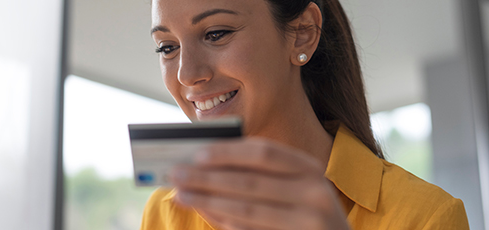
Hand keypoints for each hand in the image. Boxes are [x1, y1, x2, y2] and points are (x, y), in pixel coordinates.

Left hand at [169, 138, 349, 229]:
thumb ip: (255, 175)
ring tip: (181, 195)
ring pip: (247, 209)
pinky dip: (226, 224)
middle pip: (250, 181)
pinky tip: (206, 215)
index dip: (228, 152)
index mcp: (309, 169)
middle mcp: (315, 193)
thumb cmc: (301, 213)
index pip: (263, 153)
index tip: (196, 153)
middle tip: (176, 174)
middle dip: (207, 177)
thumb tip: (202, 165)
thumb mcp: (290, 188)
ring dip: (208, 202)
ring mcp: (310, 222)